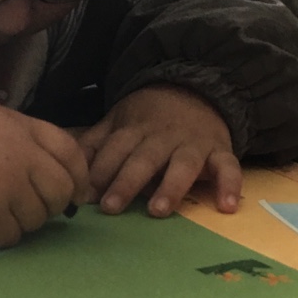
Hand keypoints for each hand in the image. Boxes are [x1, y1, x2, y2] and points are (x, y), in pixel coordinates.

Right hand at [0, 102, 91, 247]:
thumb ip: (29, 142)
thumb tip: (73, 183)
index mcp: (22, 127)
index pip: (71, 152)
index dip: (78, 178)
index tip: (72, 195)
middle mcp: (20, 154)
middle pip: (60, 192)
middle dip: (47, 206)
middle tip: (21, 207)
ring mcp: (4, 185)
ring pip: (36, 220)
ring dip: (17, 222)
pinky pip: (9, 237)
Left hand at [77, 84, 240, 217]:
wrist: (196, 86)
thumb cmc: (148, 116)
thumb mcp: (117, 121)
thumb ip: (95, 145)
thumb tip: (67, 170)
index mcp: (134, 128)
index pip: (114, 149)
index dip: (99, 171)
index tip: (84, 196)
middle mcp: (162, 136)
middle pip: (143, 159)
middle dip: (126, 182)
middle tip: (111, 208)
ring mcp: (193, 143)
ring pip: (182, 165)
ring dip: (170, 187)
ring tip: (158, 211)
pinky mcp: (221, 150)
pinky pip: (228, 167)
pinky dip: (230, 184)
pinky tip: (228, 206)